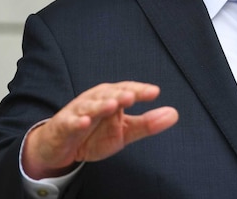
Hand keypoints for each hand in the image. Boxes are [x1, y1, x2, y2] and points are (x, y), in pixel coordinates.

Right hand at [22, 81, 178, 178]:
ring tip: (112, 105)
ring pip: (90, 105)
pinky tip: (84, 122)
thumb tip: (173, 114)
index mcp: (111, 97)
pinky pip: (70, 122)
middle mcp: (95, 100)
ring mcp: (78, 111)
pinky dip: (77, 121)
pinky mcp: (64, 125)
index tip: (154, 93)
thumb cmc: (94, 134)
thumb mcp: (124, 131)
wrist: (62, 147)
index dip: (140, 90)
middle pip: (108, 93)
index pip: (127, 90)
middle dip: (120, 94)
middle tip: (132, 96)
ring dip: (100, 105)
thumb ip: (147, 124)